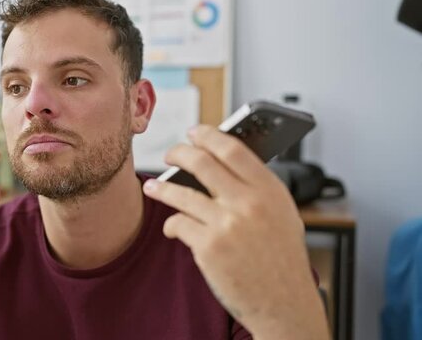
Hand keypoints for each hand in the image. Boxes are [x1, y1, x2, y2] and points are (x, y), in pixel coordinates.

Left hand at [143, 125, 327, 337]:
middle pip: (201, 162)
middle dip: (178, 153)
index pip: (233, 148)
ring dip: (161, 187)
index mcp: (270, 190)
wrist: (285, 304)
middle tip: (170, 155)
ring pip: (181, 192)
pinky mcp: (208, 247)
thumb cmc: (284, 262)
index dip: (208, 135)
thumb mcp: (283, 215)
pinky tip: (171, 226)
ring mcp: (226, 224)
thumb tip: (226, 164)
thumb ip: (257, 189)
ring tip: (153, 186)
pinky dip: (171, 224)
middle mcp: (248, 203)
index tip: (194, 133)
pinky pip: (177, 223)